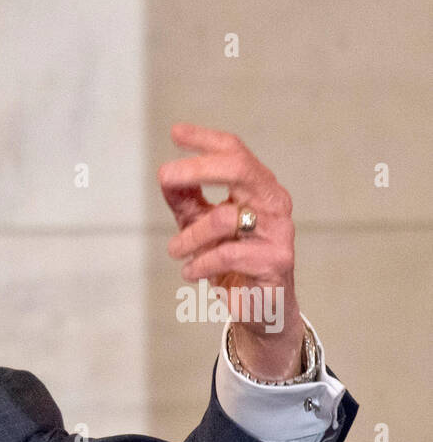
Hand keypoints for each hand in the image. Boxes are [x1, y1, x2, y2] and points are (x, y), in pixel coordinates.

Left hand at [160, 122, 304, 379]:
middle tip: (164, 177)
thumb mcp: (202, 227)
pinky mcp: (275, 262)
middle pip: (238, 168)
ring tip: (176, 251)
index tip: (175, 133)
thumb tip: (165, 177)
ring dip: (189, 236)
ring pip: (224, 217)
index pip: (235, 152)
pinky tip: (191, 273)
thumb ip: (187, 203)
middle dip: (197, 168)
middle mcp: (273, 202)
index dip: (205, 140)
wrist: (261, 308)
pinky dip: (200, 264)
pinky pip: (227, 255)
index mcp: (258, 187)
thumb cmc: (232, 262)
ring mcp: (278, 231)